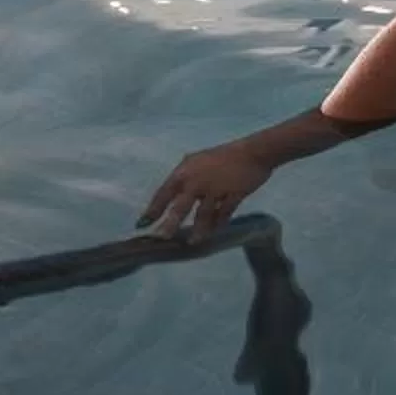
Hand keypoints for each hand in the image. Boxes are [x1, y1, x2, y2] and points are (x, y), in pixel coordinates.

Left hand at [138, 138, 275, 240]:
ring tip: (192, 242)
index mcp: (185, 171)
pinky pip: (224, 214)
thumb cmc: (223, 156)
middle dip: (169, 224)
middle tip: (160, 238)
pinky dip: (218, 225)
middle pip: (180, 207)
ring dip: (198, 230)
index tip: (142, 224)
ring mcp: (216, 188)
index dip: (153, 209)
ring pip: (203, 215)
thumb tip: (173, 194)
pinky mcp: (233, 195)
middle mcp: (197, 180)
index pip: (164, 193)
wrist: (253, 151)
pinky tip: (215, 232)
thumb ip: (186, 178)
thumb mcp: (197, 161)